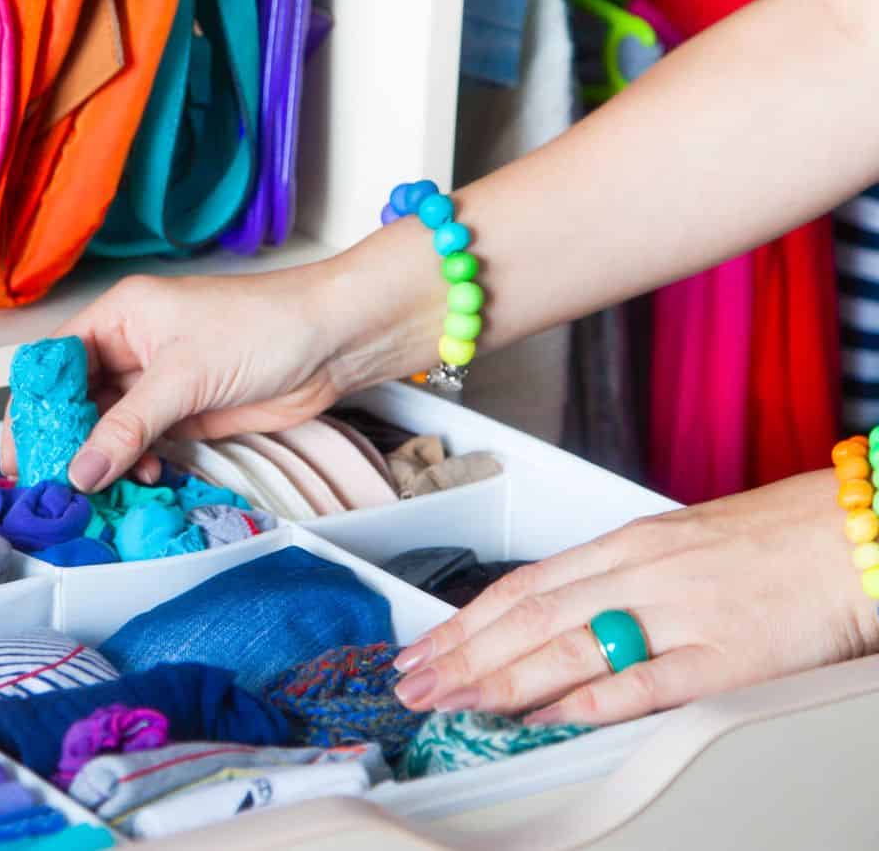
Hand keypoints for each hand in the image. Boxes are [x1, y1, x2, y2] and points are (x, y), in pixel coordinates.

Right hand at [0, 261, 423, 491]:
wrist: (332, 341)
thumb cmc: (262, 328)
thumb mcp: (183, 376)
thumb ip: (128, 426)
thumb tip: (80, 471)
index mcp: (119, 316)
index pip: (55, 362)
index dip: (33, 406)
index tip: (20, 450)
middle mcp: (131, 346)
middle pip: (77, 399)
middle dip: (65, 442)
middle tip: (51, 483)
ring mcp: (159, 381)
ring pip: (109, 427)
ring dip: (103, 459)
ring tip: (102, 488)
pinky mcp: (186, 411)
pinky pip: (144, 442)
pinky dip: (137, 463)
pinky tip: (144, 477)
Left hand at [391, 471, 878, 725]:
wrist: (858, 531)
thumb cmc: (772, 538)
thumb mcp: (676, 542)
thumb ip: (613, 578)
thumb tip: (549, 617)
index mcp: (627, 545)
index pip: (522, 586)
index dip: (463, 621)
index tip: (422, 649)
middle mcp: (641, 573)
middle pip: (529, 616)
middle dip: (462, 654)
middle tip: (414, 687)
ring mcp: (681, 613)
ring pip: (569, 645)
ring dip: (500, 677)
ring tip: (453, 703)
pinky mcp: (726, 655)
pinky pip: (645, 681)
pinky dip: (588, 700)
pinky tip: (544, 717)